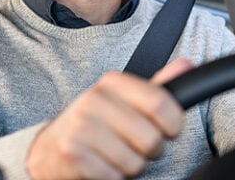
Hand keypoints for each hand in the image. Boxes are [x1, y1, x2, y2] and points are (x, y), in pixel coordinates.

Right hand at [26, 58, 192, 179]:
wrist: (48, 150)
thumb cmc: (95, 126)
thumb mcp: (124, 101)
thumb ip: (156, 88)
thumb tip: (186, 65)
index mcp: (112, 82)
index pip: (161, 102)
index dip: (174, 125)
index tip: (168, 131)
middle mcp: (94, 100)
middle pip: (151, 138)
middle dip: (150, 152)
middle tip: (133, 146)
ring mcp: (81, 127)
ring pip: (135, 163)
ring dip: (129, 167)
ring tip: (114, 156)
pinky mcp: (73, 154)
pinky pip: (114, 177)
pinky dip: (112, 178)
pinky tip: (101, 166)